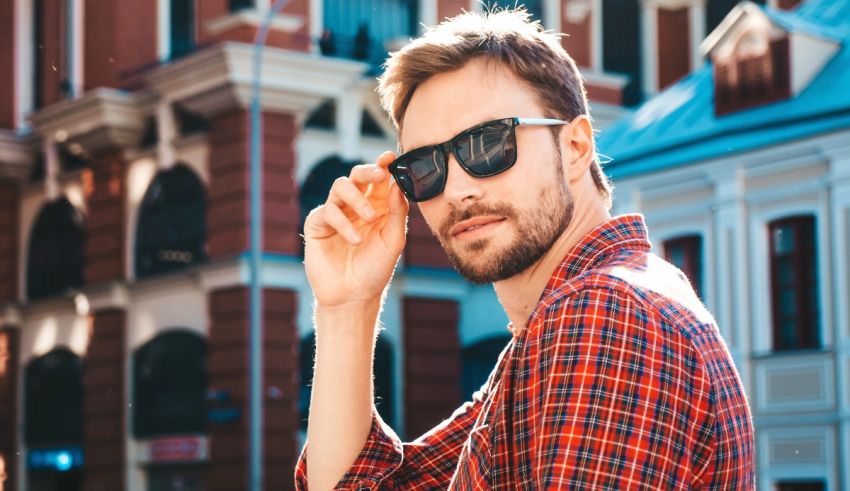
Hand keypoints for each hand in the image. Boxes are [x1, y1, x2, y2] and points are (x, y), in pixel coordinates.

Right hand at [303, 151, 408, 308]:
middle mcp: (355, 206)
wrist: (353, 296)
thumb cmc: (375, 269)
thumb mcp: (393, 240)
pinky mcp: (318, 224)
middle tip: (379, 174)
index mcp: (376, 207)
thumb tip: (397, 184)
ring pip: (340, 187)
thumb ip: (396, 212)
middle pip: (357, 176)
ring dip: (356, 198)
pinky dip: (343, 223)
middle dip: (368, 171)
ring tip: (368, 219)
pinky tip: (355, 240)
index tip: (391, 157)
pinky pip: (328, 211)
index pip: (379, 180)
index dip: (384, 165)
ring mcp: (335, 213)